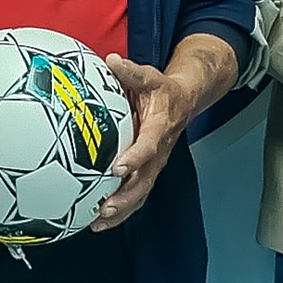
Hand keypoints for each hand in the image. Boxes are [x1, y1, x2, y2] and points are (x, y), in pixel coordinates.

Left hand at [92, 51, 207, 231]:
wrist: (184, 101)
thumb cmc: (162, 90)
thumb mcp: (149, 76)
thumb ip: (131, 71)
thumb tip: (111, 60)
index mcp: (160, 127)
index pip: (149, 146)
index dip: (135, 158)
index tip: (117, 168)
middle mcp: (158, 151)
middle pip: (144, 180)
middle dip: (125, 196)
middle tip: (104, 207)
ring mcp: (154, 165)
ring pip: (140, 193)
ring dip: (121, 210)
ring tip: (98, 222)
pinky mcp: (147, 172)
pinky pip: (136, 195)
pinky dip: (120, 211)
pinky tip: (98, 221)